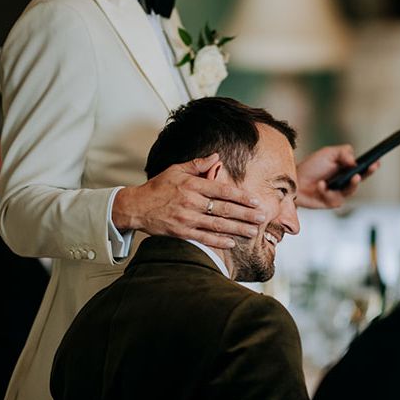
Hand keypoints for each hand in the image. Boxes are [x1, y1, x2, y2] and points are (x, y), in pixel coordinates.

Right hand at [113, 153, 264, 248]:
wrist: (136, 206)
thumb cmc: (157, 187)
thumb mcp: (176, 170)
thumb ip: (198, 164)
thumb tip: (216, 157)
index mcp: (193, 185)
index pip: (223, 191)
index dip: (242, 197)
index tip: (256, 201)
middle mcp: (191, 201)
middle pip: (224, 209)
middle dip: (246, 214)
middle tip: (263, 218)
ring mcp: (187, 218)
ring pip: (217, 225)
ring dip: (237, 229)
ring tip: (253, 231)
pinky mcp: (181, 232)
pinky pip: (204, 238)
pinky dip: (219, 241)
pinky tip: (232, 242)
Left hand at [296, 144, 378, 208]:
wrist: (294, 181)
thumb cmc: (310, 167)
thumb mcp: (327, 154)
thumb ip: (343, 153)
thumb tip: (355, 161)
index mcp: (346, 169)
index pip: (362, 168)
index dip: (370, 166)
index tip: (376, 161)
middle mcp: (345, 182)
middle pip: (360, 179)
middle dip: (367, 173)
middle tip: (370, 168)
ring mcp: (339, 193)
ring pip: (351, 190)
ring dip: (352, 184)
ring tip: (353, 176)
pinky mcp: (331, 202)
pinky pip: (334, 197)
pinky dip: (326, 189)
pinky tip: (320, 185)